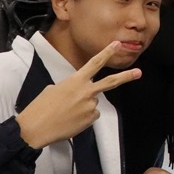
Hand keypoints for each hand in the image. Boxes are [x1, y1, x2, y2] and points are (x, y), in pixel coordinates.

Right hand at [16, 42, 141, 148]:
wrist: (35, 129)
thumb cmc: (40, 108)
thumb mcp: (53, 89)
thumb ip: (71, 87)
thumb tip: (79, 93)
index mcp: (75, 81)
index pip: (94, 63)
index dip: (107, 52)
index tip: (117, 44)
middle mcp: (86, 92)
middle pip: (110, 82)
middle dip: (126, 77)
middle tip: (139, 72)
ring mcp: (90, 106)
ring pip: (93, 102)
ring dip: (83, 106)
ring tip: (66, 113)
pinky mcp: (91, 119)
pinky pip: (91, 115)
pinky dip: (83, 117)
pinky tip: (70, 120)